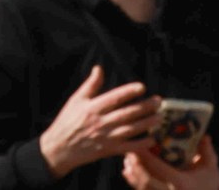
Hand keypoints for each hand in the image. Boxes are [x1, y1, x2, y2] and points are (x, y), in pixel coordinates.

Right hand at [38, 65, 163, 175]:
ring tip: (159, 117)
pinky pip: (128, 147)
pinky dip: (140, 144)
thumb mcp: (76, 100)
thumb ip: (90, 85)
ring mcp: (106, 138)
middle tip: (159, 101)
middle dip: (144, 107)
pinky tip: (152, 139)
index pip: (114, 98)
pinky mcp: (108, 150)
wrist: (60, 148)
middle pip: (127, 114)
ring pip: (130, 130)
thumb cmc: (67, 121)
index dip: (128, 92)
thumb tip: (99, 68)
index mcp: (92, 108)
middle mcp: (101, 123)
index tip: (142, 87)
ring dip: (146, 123)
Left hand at [122, 139, 218, 189]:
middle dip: (135, 165)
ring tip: (127, 159)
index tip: (138, 145)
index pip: (159, 169)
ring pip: (142, 188)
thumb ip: (207, 152)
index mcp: (180, 183)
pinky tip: (128, 172)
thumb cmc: (208, 186)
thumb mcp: (211, 169)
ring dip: (132, 173)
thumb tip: (204, 135)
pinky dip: (134, 182)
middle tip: (129, 150)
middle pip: (145, 180)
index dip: (146, 157)